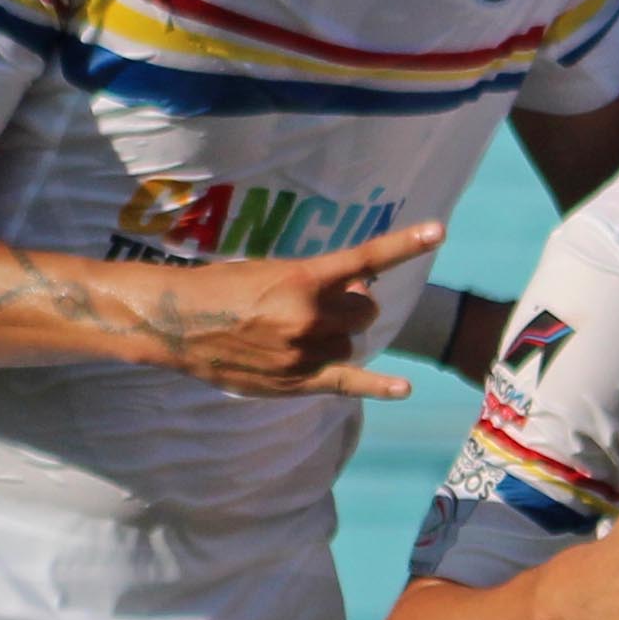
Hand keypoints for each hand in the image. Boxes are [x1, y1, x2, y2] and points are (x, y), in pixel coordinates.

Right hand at [147, 220, 450, 400]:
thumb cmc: (223, 287)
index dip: (405, 244)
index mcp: (303, 279)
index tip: (439, 231)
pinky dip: (378, 387)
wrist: (179, 323)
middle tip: (323, 305)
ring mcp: (305, 353)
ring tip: (298, 334)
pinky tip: (403, 388)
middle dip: (351, 308)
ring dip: (337, 338)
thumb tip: (358, 287)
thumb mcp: (270, 270)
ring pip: (351, 345)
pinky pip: (349, 384)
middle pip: (364, 312)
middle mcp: (310, 317)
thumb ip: (316, 280)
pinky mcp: (297, 381)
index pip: (366, 258)